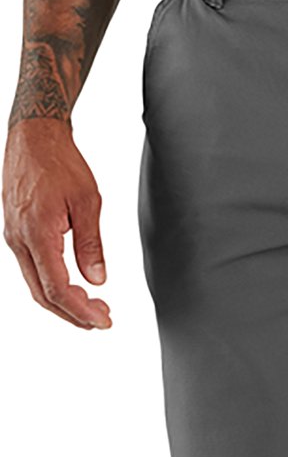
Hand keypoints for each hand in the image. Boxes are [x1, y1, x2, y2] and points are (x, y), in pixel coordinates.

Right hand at [3, 118, 111, 328]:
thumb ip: (91, 244)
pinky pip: (32, 271)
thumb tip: (97, 279)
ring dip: (64, 302)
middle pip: (43, 295)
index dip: (80, 311)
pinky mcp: (16, 234)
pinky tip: (73, 287)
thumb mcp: (87, 202)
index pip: (57, 288)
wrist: (33, 136)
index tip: (103, 320)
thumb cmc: (59, 161)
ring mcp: (14, 238)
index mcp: (37, 234)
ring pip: (36, 286)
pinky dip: (53, 285)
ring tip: (92, 305)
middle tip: (102, 318)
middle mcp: (19, 240)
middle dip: (73, 313)